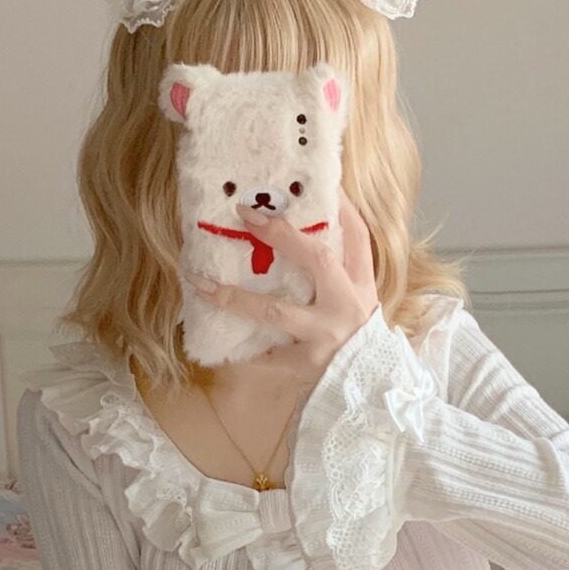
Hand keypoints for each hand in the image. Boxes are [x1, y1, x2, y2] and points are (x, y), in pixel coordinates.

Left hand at [191, 188, 377, 383]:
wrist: (368, 389)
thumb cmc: (355, 337)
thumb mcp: (356, 300)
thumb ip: (336, 271)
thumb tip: (300, 227)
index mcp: (361, 285)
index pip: (357, 235)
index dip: (340, 205)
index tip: (318, 180)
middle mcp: (346, 305)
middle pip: (317, 260)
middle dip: (281, 235)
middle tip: (245, 214)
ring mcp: (325, 336)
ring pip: (276, 311)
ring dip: (235, 296)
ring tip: (201, 282)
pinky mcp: (305, 364)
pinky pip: (264, 353)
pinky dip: (239, 349)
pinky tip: (213, 340)